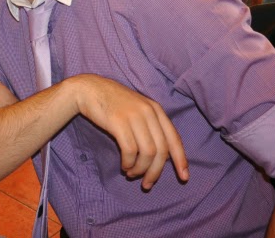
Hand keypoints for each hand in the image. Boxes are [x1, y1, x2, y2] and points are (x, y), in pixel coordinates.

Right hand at [70, 74, 188, 188]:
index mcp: (156, 109)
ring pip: (147, 153)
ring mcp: (134, 116)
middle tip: (147, 184)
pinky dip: (129, 163)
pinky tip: (124, 166)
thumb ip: (151, 126)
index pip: (174, 138)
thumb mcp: (138, 109)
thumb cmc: (114, 103)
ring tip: (131, 174)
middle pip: (161, 150)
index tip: (184, 177)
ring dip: (140, 169)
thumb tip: (161, 157)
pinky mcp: (118, 122)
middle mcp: (148, 112)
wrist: (90, 90)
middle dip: (155, 172)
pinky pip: (130, 150)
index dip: (180, 159)